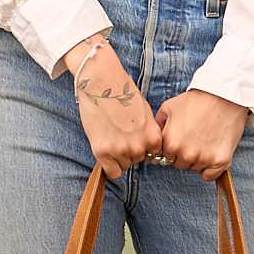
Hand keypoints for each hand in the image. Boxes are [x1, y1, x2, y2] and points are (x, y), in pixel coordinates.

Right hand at [67, 35, 162, 179]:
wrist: (101, 81)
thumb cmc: (122, 93)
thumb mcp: (144, 113)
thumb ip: (147, 132)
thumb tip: (147, 147)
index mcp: (152, 136)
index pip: (152, 155)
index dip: (141, 147)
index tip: (133, 137)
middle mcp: (139, 145)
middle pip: (136, 160)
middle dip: (127, 150)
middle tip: (117, 132)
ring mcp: (121, 149)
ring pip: (123, 166)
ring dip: (116, 156)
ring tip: (109, 134)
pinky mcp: (102, 150)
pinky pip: (112, 172)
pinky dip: (108, 164)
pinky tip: (104, 148)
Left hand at [154, 88, 248, 179]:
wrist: (224, 95)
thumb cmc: (196, 100)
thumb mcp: (169, 107)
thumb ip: (157, 126)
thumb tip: (152, 139)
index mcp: (170, 143)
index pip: (164, 158)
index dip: (171, 148)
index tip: (179, 140)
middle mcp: (186, 154)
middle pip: (180, 164)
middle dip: (183, 154)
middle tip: (193, 138)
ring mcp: (204, 159)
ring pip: (195, 168)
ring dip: (197, 159)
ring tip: (204, 140)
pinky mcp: (221, 161)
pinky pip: (210, 175)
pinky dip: (210, 168)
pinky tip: (211, 153)